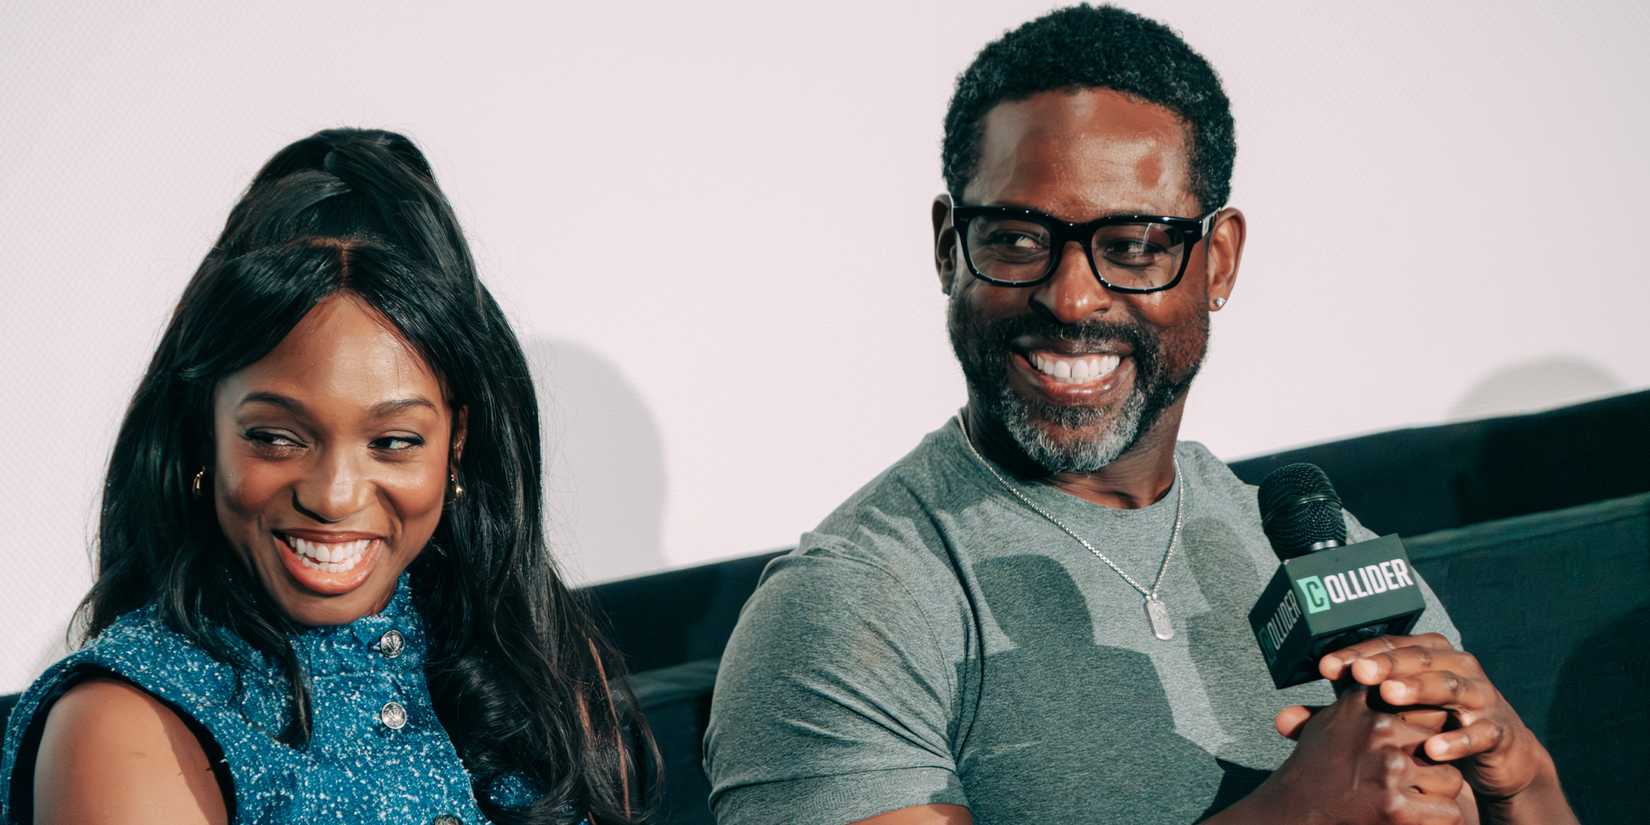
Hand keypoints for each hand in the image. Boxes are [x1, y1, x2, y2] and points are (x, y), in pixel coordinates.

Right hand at [1250, 686, 1466, 824]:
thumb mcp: (1328, 724)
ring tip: (1412, 801)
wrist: (1291, 815)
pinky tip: (1417, 820)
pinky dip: (1438, 821)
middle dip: (1432, 762)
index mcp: (1363, 705)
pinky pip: (1447, 811)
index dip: (1427, 723)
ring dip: (1437, 794)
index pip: (1421, 700)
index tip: (1422, 740)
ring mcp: (1388, 768)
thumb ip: (1356, 700)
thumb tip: (1371, 673)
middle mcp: (1378, 730)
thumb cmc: (1312, 773)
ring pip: (1450, 777)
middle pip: (1440, 739)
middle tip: (1410, 779)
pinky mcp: (1395, 808)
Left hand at [1308, 633, 1556, 804]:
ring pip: (1450, 685)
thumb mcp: (1384, 717)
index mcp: (1424, 654)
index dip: (1356, 653)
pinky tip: (1433, 749)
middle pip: (1417, 658)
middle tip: (1358, 673)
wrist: (1495, 753)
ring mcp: (1480, 695)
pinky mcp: (1498, 729)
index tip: (1325, 666)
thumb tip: (1282, 721)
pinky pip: (1480, 731)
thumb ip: (1336, 717)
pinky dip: (1457, 739)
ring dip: (1419, 689)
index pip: (1386, 646)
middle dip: (1386, 664)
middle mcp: (1453, 665)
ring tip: (1389, 696)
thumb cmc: (1429, 724)